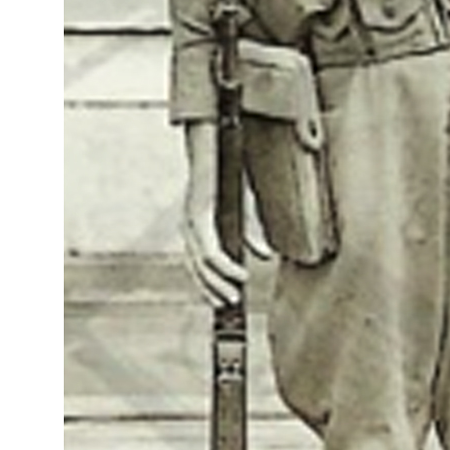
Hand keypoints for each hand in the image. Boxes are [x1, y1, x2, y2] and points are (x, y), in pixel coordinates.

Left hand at [180, 123, 273, 306]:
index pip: (196, 264)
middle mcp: (187, 226)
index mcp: (194, 226)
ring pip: (201, 263)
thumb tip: (263, 256)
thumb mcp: (242, 207)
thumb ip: (249, 231)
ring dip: (218, 282)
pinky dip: (225, 266)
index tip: (222, 300)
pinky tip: (240, 275)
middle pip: (195, 268)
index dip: (208, 284)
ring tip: (233, 296)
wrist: (215, 143)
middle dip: (212, 290)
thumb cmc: (228, 172)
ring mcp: (190, 221)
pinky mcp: (198, 215)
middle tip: (228, 305)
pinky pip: (210, 249)